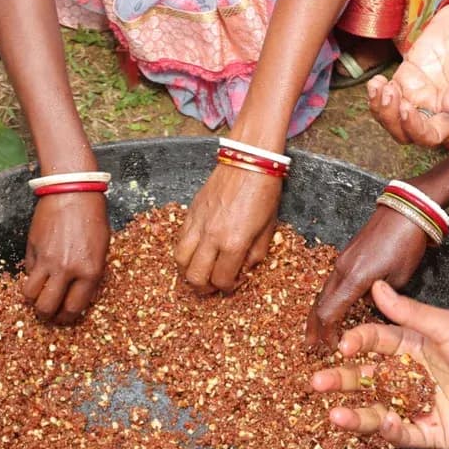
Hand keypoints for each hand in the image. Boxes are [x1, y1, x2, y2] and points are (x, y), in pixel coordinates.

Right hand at [23, 192, 109, 324]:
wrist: (72, 192)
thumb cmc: (92, 218)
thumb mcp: (102, 250)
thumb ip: (91, 275)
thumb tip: (80, 296)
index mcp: (89, 271)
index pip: (73, 308)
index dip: (67, 318)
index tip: (64, 318)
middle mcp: (66, 270)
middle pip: (47, 307)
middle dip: (47, 315)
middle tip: (48, 313)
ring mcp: (47, 260)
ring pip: (30, 294)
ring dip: (33, 299)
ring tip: (38, 296)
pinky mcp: (32, 249)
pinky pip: (27, 273)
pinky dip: (30, 278)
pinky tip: (38, 274)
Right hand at [174, 166, 281, 293]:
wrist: (249, 160)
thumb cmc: (264, 192)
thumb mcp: (268, 228)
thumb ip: (255, 254)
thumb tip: (244, 269)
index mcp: (234, 243)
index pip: (223, 280)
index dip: (229, 287)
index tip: (235, 282)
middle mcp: (211, 236)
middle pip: (195, 277)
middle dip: (204, 287)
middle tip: (213, 285)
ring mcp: (198, 224)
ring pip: (180, 260)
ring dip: (189, 271)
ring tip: (201, 270)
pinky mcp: (191, 212)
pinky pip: (180, 240)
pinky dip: (186, 251)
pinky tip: (198, 250)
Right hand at [305, 206, 430, 348]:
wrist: (406, 210)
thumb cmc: (407, 243)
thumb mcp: (400, 278)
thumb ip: (382, 297)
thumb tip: (369, 304)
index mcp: (355, 278)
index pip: (329, 311)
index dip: (325, 332)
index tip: (325, 348)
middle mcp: (342, 269)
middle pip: (320, 303)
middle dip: (314, 326)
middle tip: (310, 346)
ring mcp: (342, 260)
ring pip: (324, 292)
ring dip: (320, 313)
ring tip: (317, 332)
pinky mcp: (347, 255)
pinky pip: (333, 282)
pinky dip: (329, 299)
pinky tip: (333, 308)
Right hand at [309, 280, 448, 448]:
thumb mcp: (447, 328)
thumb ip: (410, 314)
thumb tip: (376, 286)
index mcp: (413, 346)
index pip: (374, 342)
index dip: (356, 343)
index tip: (342, 346)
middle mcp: (410, 376)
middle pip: (367, 379)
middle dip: (341, 380)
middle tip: (317, 383)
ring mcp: (418, 404)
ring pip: (377, 410)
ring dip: (355, 413)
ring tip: (333, 414)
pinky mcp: (431, 431)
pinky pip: (403, 433)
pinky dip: (389, 430)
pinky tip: (381, 424)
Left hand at [367, 0, 448, 145]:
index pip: (431, 136)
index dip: (415, 130)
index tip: (406, 108)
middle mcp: (437, 107)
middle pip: (406, 132)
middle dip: (390, 120)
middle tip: (390, 94)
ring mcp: (420, 92)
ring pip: (392, 116)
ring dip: (380, 108)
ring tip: (379, 86)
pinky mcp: (408, 76)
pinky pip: (387, 94)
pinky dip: (376, 93)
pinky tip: (377, 81)